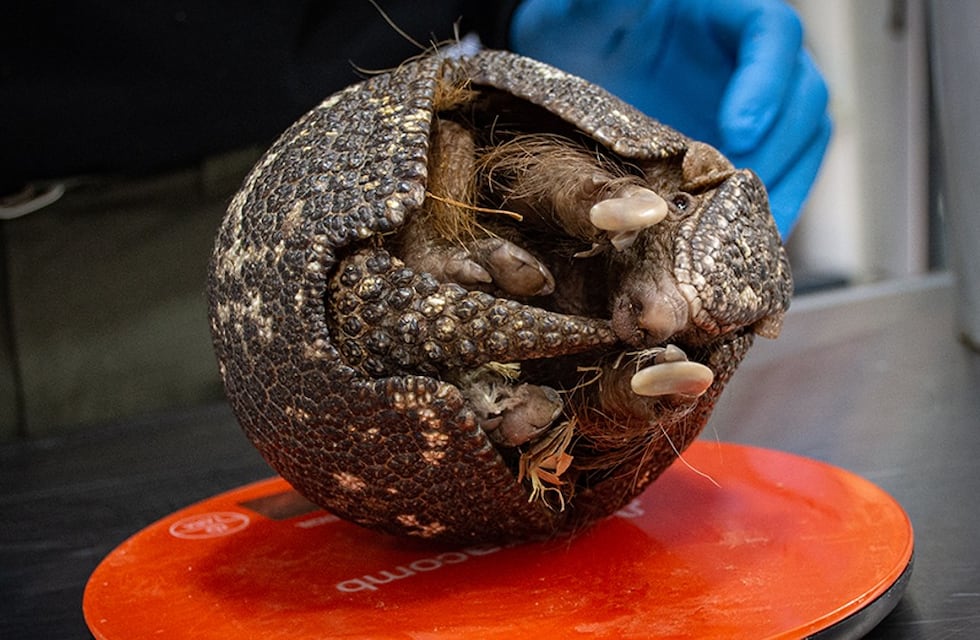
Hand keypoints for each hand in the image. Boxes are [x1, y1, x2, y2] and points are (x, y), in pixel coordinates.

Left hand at [509, 0, 830, 237]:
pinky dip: (763, 215)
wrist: (565, 72)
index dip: (766, 80)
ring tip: (746, 231)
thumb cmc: (578, 28)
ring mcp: (753, 109)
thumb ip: (610, 3)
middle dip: (781, 149)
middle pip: (803, 97)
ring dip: (784, 190)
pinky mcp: (740, 152)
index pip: (772, 32)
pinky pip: (775, 181)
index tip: (738, 129)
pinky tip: (737, 247)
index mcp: (727, 15)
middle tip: (740, 196)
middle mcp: (753, 61)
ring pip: (802, 145)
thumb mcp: (585, 12)